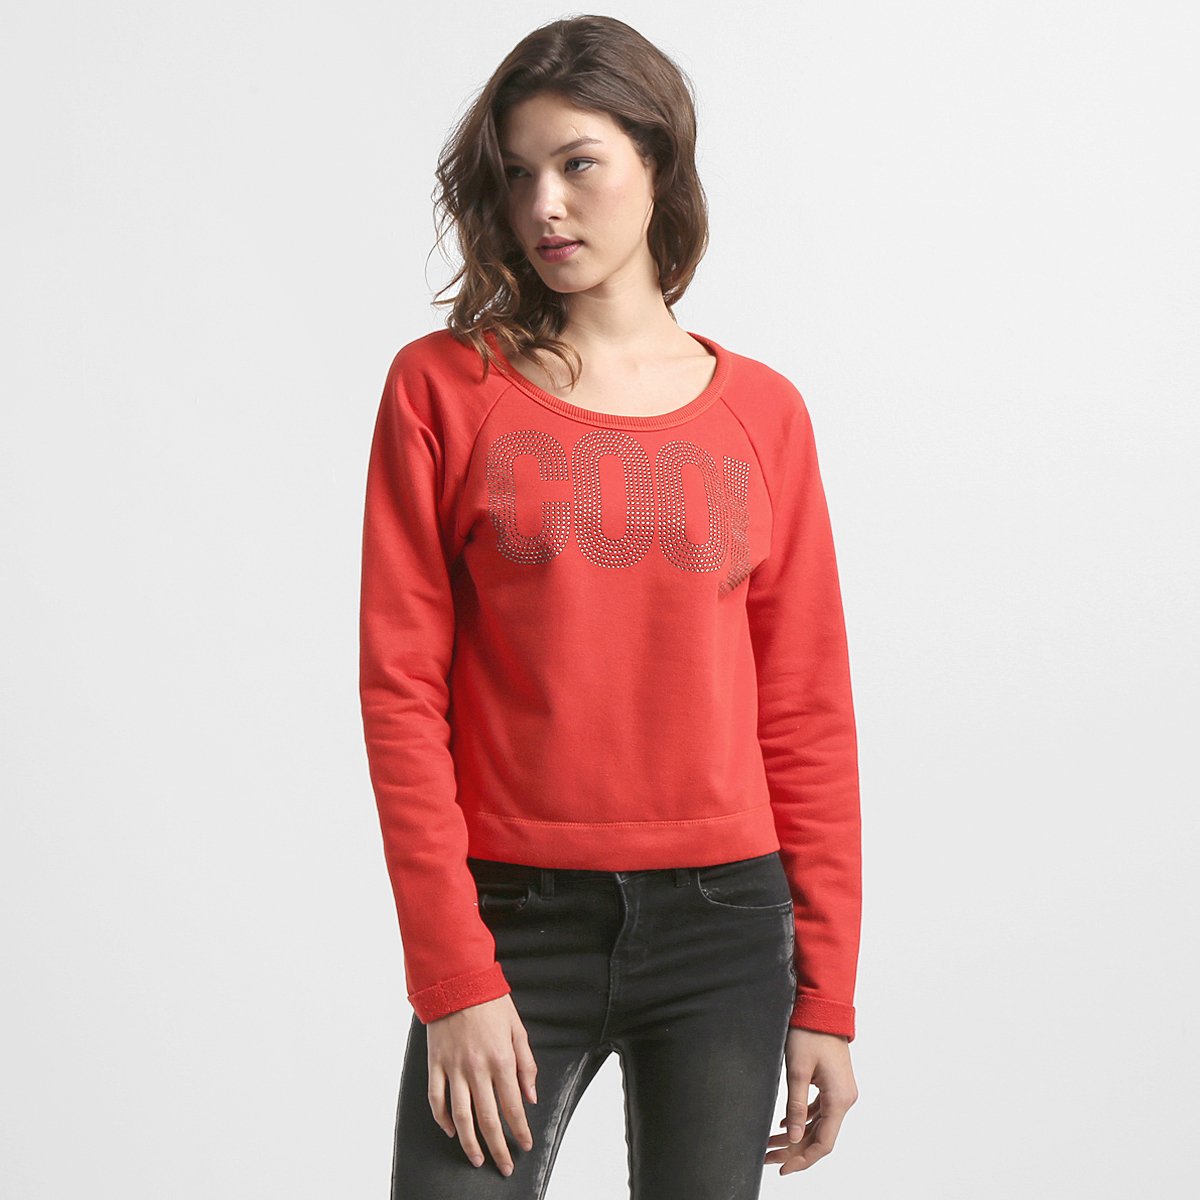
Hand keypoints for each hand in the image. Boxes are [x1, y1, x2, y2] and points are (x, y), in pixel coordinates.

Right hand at [426, 993, 538, 1176]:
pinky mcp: (435, 1064)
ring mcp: (454, 1068)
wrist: (457, 980)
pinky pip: (437, 1099)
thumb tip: (530, 1098)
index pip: (513, 1107)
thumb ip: (526, 1065)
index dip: (520, 1131)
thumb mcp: (518, 1029)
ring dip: (470, 1142)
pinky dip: (443, 1119)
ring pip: (461, 1116)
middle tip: (505, 1166)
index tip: (525, 1145)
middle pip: (488, 1119)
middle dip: (498, 1147)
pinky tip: (451, 1130)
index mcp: (501, 1059)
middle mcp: (477, 1068)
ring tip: (477, 1159)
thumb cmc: (490, 1002)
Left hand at [764, 1027, 857, 1174]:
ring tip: (771, 1143)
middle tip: (769, 1157)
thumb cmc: (810, 1034)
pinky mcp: (833, 1084)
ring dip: (797, 1136)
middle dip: (794, 1150)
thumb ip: (796, 1106)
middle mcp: (844, 1099)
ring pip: (819, 1124)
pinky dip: (803, 1119)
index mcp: (839, 1099)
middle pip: (820, 1136)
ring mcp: (840, 1092)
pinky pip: (819, 1110)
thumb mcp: (797, 1070)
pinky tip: (785, 1124)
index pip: (823, 1143)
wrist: (824, 1008)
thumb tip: (794, 1138)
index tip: (783, 1168)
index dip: (803, 1160)